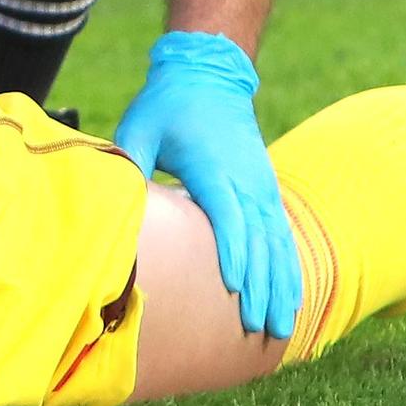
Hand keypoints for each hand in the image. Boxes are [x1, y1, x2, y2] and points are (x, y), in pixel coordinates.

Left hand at [112, 32, 300, 339]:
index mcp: (214, 166)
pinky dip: (289, 268)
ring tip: (282, 328)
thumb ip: (129, 161)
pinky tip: (292, 300)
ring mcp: (262, 185)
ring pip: (277, 243)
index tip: (236, 288)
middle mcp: (246, 179)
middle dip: (262, 286)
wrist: (210, 75)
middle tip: (261, 329)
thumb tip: (114, 199)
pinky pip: (282, 235)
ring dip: (281, 286)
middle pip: (258, 239)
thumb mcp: (139, 126)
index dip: (232, 251)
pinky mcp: (266, 190)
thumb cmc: (167, 105)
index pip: (227, 214)